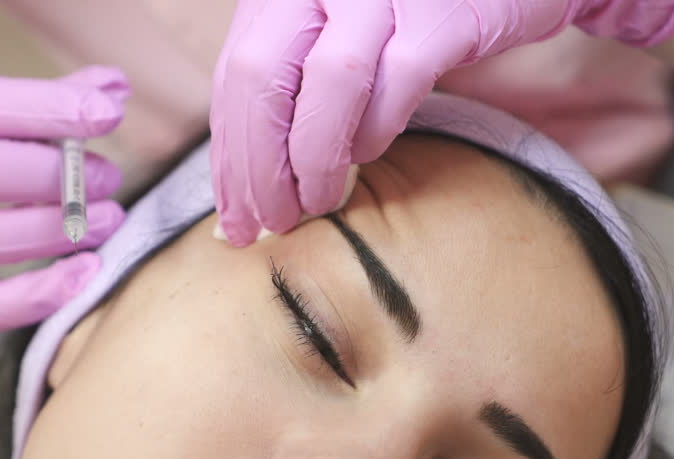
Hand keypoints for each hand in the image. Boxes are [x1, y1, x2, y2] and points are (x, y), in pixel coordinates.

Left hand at [210, 0, 673, 245]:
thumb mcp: (332, 35)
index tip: (236, 219)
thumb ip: (287, 88)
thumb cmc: (408, 18)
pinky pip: (396, 82)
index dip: (230, 155)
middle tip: (273, 223)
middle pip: (263, 77)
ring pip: (328, 81)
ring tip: (316, 203)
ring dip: (313, 159)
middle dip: (260, 166)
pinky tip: (367, 156)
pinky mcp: (442, 14)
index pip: (234, 76)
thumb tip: (242, 190)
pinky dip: (374, 130)